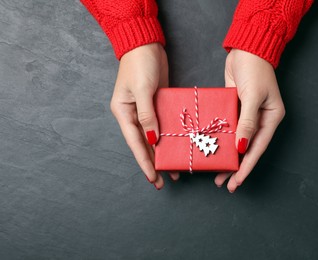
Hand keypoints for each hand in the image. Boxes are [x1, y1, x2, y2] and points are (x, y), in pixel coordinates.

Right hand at [110, 43, 178, 189]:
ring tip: (173, 170)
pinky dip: (168, 137)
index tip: (152, 178)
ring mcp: (145, 110)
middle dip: (154, 162)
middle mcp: (133, 115)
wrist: (146, 44)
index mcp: (123, 113)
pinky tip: (177, 146)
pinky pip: (162, 125)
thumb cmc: (140, 64)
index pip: (135, 143)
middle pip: (144, 144)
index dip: (144, 162)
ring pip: (154, 137)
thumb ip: (147, 115)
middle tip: (164, 181)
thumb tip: (153, 139)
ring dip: (163, 153)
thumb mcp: (143, 90)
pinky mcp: (157, 104)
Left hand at [215, 49, 284, 192]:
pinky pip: (227, 128)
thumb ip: (246, 122)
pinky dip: (221, 139)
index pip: (257, 148)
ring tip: (217, 173)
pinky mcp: (233, 108)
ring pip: (236, 141)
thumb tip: (241, 147)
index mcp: (271, 118)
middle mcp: (259, 120)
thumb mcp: (252, 97)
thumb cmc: (255, 69)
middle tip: (224, 183)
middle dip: (236, 167)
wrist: (246, 48)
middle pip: (247, 148)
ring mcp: (246, 115)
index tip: (237, 181)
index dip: (246, 166)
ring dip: (227, 156)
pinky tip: (212, 149)